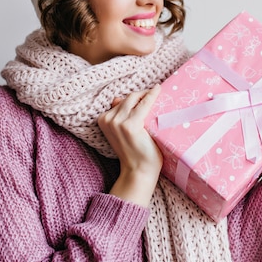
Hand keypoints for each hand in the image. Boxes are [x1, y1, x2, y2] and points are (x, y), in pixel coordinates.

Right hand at [98, 84, 162, 205]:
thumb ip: (118, 115)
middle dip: (141, 93)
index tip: (147, 91)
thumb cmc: (134, 151)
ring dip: (147, 94)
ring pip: (134, 99)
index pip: (121, 101)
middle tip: (154, 92)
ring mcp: (118, 122)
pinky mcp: (131, 125)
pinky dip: (152, 96)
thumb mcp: (121, 131)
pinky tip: (158, 91)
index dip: (135, 96)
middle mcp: (108, 119)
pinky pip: (144, 104)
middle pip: (128, 98)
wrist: (138, 170)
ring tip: (158, 93)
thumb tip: (117, 98)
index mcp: (103, 119)